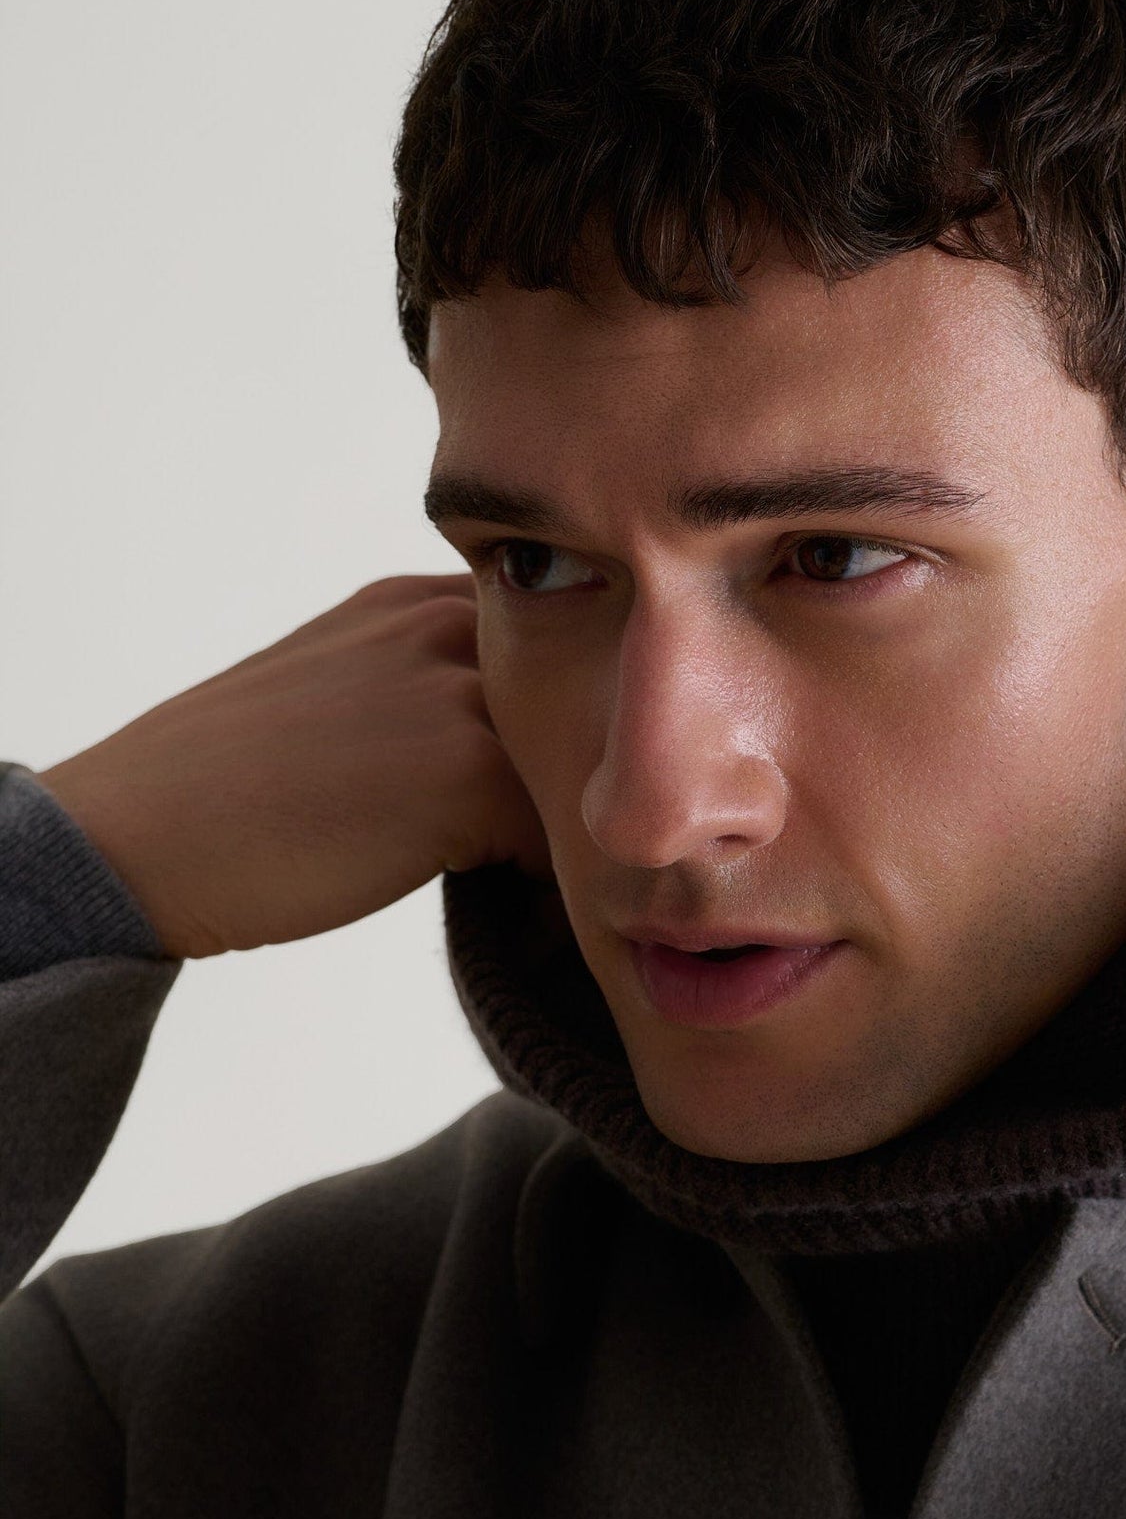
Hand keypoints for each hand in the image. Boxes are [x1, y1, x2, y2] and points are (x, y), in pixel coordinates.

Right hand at [35, 575, 548, 958]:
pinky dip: (555, 884)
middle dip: (590, 772)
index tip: (563, 787)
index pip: (554, 641)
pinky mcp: (467, 773)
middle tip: (578, 848)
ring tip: (554, 887)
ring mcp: (460, 693)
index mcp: (411, 602)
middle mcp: (443, 627)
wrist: (142, 836)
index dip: (568, 719)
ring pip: (583, 765)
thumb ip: (422, 687)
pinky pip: (562, 833)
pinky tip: (525, 916)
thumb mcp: (335, 689)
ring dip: (580, 828)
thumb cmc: (229, 789)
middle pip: (586, 696)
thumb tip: (508, 751)